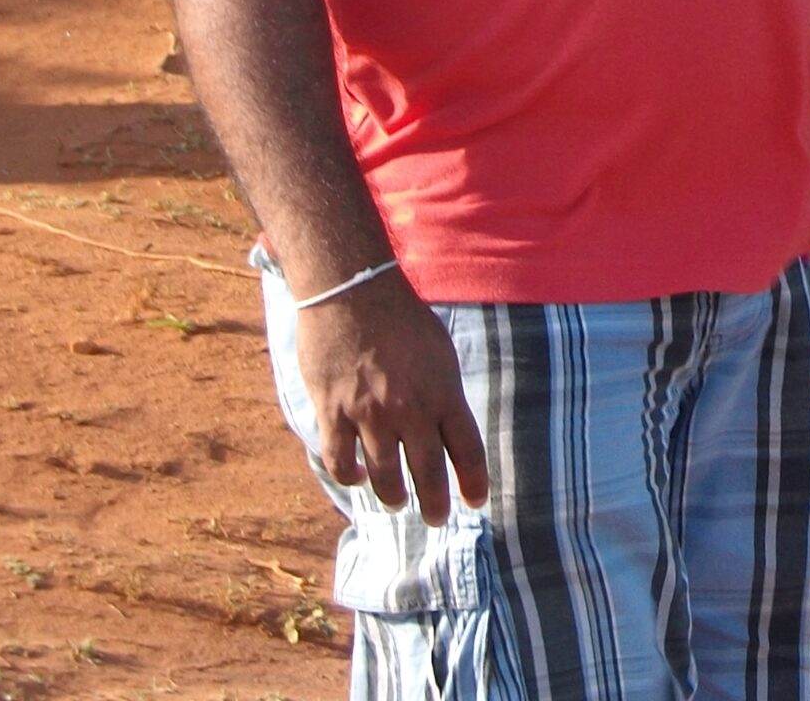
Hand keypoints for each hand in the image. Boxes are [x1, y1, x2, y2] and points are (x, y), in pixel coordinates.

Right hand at [293, 272, 489, 524]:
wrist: (352, 291)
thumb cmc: (400, 317)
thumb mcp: (439, 351)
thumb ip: (443, 392)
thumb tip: (447, 427)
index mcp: (444, 392)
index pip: (467, 449)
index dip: (473, 481)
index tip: (475, 502)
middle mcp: (411, 409)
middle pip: (428, 473)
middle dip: (434, 503)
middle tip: (436, 518)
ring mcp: (371, 414)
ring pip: (384, 477)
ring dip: (393, 496)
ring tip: (395, 501)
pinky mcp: (334, 413)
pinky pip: (341, 462)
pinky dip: (349, 476)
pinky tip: (356, 477)